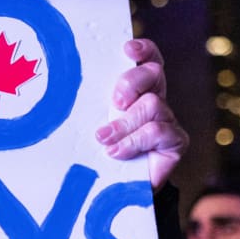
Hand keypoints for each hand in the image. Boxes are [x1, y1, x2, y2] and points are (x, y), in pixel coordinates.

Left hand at [95, 39, 188, 190]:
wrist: (118, 191)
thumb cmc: (99, 153)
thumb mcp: (91, 126)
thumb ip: (89, 109)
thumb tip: (63, 92)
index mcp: (137, 90)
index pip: (147, 60)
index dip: (143, 50)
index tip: (128, 48)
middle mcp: (155, 100)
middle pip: (154, 73)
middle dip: (132, 82)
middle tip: (114, 102)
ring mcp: (168, 120)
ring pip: (152, 105)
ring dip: (125, 123)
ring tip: (105, 139)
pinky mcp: (176, 142)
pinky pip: (158, 131)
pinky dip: (134, 141)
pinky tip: (116, 152)